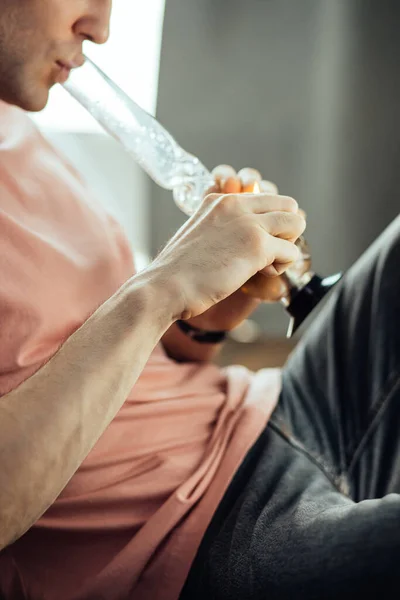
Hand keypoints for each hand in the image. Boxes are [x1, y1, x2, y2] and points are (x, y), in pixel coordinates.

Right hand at [147, 166, 304, 321]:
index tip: (254, 244)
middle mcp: (236, 204)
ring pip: (296, 223)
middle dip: (285, 232)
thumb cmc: (179, 271)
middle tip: (267, 253)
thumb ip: (223, 228)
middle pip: (288, 206)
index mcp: (221, 200)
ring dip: (286, 247)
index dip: (270, 223)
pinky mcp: (258, 245)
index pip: (267, 198)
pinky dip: (282, 267)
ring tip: (265, 264)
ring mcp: (249, 223)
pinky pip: (291, 252)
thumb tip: (242, 239)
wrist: (166, 286)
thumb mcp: (200, 235)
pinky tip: (259, 274)